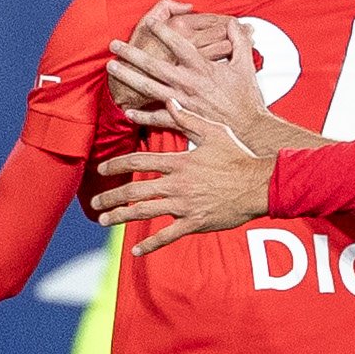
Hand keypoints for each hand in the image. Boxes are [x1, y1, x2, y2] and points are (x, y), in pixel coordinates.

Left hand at [97, 114, 272, 253]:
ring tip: (104, 221)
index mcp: (178, 162)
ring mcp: (185, 205)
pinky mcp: (195, 223)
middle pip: (134, 189)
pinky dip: (150, 244)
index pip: (138, 161)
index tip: (102, 168)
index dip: (117, 164)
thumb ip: (188, 119)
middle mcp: (177, 184)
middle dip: (110, 196)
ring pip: (144, 211)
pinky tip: (136, 251)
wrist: (259, 185)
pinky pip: (168, 235)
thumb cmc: (239, 156)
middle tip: (95, 201)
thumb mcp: (214, 131)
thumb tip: (170, 103)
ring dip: (121, 216)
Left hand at [104, 1, 237, 124]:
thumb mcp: (245, 66)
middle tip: (115, 44)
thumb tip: (235, 23)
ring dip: (128, 77)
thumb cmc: (247, 99)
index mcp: (203, 68)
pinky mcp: (183, 121)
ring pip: (150, 87)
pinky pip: (158, 118)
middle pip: (154, 65)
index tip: (148, 22)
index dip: (163, 30)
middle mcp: (188, 84)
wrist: (249, 130)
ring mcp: (183, 103)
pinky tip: (128, 110)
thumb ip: (239, 42)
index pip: (179, 44)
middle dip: (132, 53)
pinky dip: (142, 116)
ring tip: (112, 67)